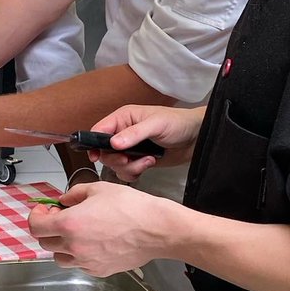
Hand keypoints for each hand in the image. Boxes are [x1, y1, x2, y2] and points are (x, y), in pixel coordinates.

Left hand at [27, 180, 181, 276]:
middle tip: (60, 217)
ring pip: (60, 258)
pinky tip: (92, 242)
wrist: (156, 229)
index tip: (44, 211)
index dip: (36, 217)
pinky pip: (79, 265)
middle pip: (45, 243)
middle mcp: (73, 246)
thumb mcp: (98, 189)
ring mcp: (86, 262)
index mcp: (69, 224)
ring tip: (76, 232)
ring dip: (61, 245)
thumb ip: (74, 195)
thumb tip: (63, 201)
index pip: (36, 227)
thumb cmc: (130, 206)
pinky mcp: (99, 271)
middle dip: (48, 229)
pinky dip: (79, 255)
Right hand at [87, 104, 203, 181]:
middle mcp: (123, 133)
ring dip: (129, 167)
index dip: (94, 143)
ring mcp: (130, 148)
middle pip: (104, 152)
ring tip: (148, 160)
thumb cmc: (177, 123)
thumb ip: (134, 133)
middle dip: (116, 159)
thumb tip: (113, 143)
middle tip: (128, 159)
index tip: (96, 156)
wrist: (195, 139)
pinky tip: (148, 164)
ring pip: (115, 164)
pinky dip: (134, 172)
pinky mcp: (138, 160)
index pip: (99, 130)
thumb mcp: (156, 124)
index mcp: (123, 118)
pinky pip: (126, 172)